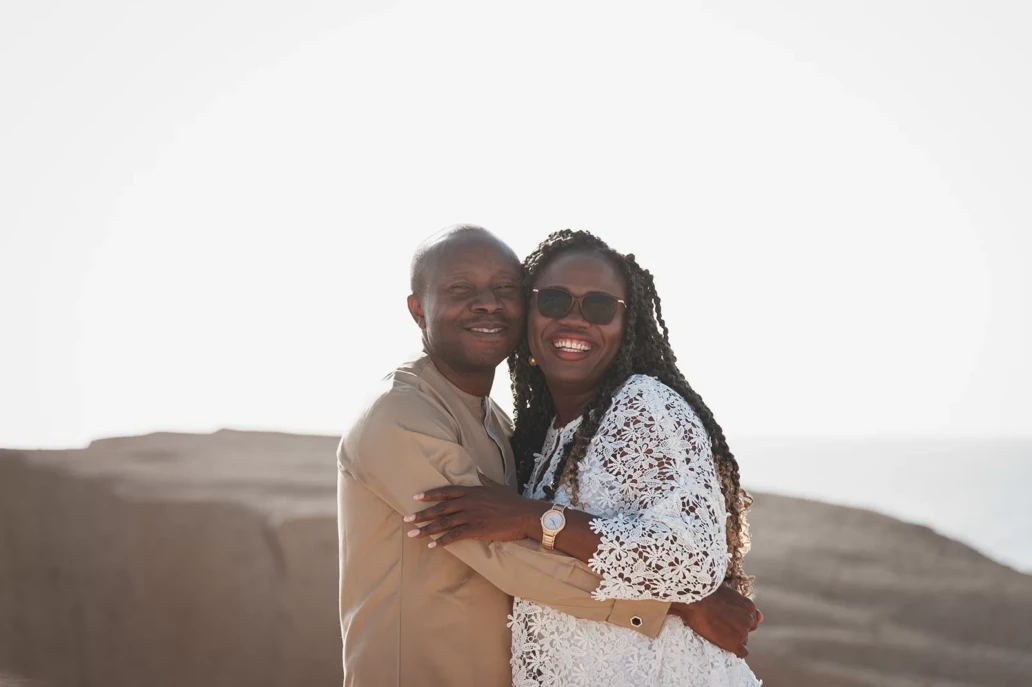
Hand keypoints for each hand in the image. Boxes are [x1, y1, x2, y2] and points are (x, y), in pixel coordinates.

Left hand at [405, 472, 545, 547]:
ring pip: (444, 523)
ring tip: (413, 534)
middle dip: (422, 514)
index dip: (430, 494)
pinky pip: (455, 536)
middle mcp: (468, 503)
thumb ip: (484, 479)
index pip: (446, 491)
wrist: (524, 515)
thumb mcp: (497, 486)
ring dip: (427, 529)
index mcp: (472, 491)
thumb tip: (477, 471)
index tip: (416, 497)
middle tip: (406, 519)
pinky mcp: (476, 530)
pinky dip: (443, 541)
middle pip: (440, 509)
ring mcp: (471, 516)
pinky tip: (432, 546)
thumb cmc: (512, 501)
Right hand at [669, 585, 762, 658]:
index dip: (737, 621)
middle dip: (736, 631)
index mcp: (749, 606)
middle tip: (721, 627)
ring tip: (719, 634)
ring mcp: (743, 632)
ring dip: (733, 640)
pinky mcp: (735, 644)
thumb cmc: (708, 594)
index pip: (750, 620)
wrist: (695, 602)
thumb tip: (761, 616)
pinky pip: (742, 653)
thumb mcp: (728, 592)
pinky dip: (735, 651)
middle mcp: (749, 619)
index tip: (727, 621)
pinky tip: (725, 645)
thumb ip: (743, 604)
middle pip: (747, 631)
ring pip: (743, 641)